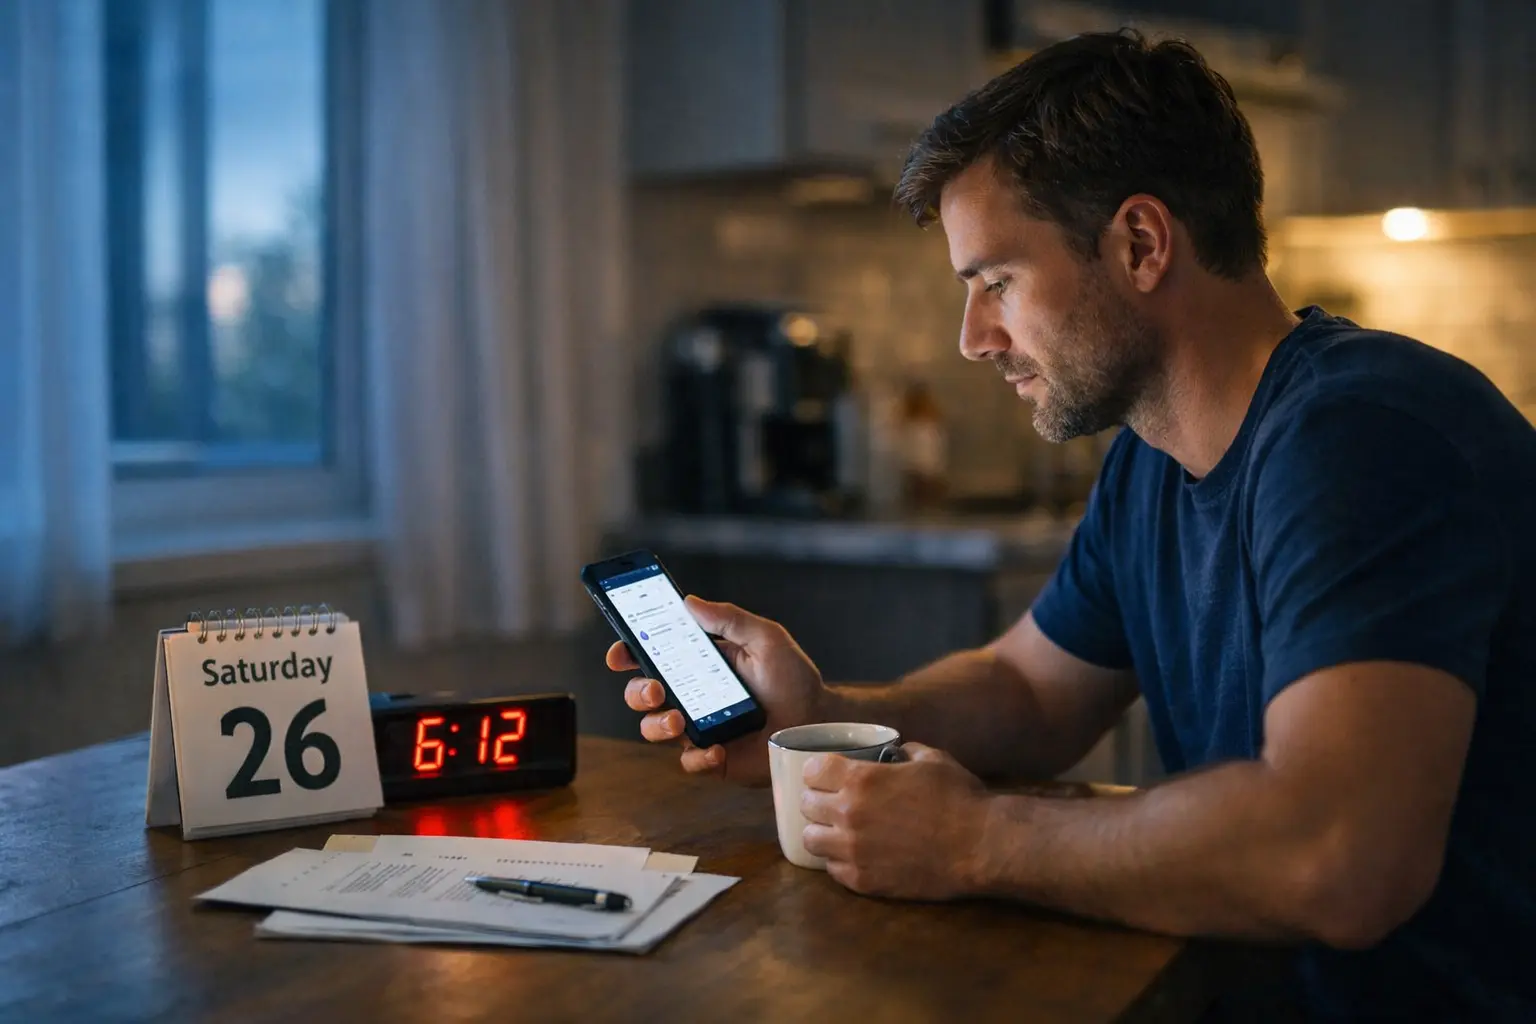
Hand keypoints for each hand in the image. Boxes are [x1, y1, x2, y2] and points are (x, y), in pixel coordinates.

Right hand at [608, 597, 828, 784]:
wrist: (818, 722)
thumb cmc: (794, 679)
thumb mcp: (766, 638)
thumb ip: (731, 619)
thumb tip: (690, 602)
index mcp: (699, 664)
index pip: (652, 656)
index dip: (628, 653)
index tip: (620, 653)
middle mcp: (692, 696)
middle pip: (641, 693)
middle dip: (637, 691)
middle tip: (655, 689)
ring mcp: (700, 728)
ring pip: (654, 728)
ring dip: (656, 725)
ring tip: (678, 721)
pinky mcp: (714, 758)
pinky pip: (688, 762)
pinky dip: (696, 758)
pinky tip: (715, 751)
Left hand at [800, 743, 988, 899]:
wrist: (980, 846)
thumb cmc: (959, 798)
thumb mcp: (933, 760)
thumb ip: (906, 752)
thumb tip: (897, 753)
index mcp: (861, 780)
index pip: (812, 771)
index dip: (817, 770)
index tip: (825, 774)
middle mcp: (848, 814)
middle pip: (807, 805)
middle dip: (818, 800)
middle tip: (833, 803)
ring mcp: (853, 851)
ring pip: (811, 841)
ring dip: (823, 833)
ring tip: (839, 832)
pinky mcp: (863, 881)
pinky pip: (832, 870)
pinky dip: (840, 862)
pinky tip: (856, 856)